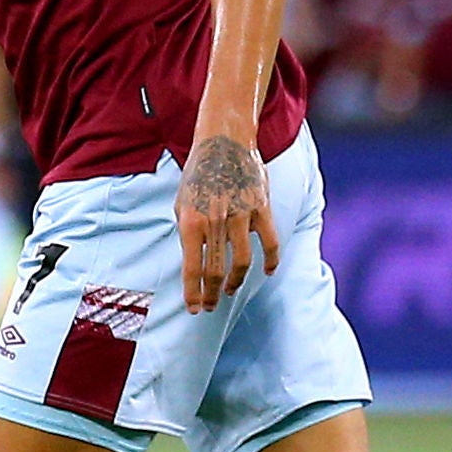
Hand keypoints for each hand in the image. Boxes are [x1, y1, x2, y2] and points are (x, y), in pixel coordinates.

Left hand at [175, 134, 276, 314]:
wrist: (223, 142)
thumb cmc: (198, 174)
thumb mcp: (181, 203)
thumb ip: (188, 233)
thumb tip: (194, 262)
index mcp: (191, 221)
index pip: (192, 268)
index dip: (193, 293)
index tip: (194, 309)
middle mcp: (215, 221)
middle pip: (216, 271)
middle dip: (212, 294)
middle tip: (211, 306)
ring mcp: (240, 215)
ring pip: (242, 263)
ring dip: (236, 282)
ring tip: (230, 290)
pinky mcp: (261, 208)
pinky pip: (269, 242)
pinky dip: (271, 261)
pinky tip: (267, 272)